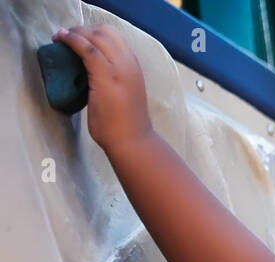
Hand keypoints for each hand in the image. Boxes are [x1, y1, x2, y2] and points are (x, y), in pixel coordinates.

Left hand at [53, 24, 152, 153]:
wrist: (132, 141)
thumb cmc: (126, 124)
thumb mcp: (125, 93)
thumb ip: (113, 79)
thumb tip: (92, 74)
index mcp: (134, 67)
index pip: (115, 37)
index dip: (94, 32)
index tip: (79, 38)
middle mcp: (129, 64)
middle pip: (105, 31)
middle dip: (82, 29)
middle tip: (67, 37)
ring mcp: (119, 69)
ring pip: (95, 36)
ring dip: (75, 32)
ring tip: (61, 38)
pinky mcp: (104, 75)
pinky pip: (85, 48)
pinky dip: (71, 40)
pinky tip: (61, 40)